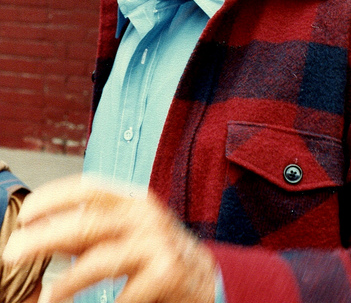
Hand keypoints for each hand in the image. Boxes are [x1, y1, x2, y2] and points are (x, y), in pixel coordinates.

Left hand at [3, 175, 215, 302]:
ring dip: (68, 282)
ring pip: (102, 259)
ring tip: (45, 299)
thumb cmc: (152, 251)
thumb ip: (84, 233)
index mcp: (132, 199)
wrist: (204, 274)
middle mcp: (145, 215)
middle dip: (46, 237)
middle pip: (88, 222)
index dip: (55, 196)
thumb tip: (40, 233)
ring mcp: (158, 243)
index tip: (27, 211)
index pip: (89, 188)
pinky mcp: (168, 272)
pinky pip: (127, 293)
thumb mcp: (120, 233)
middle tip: (12, 252)